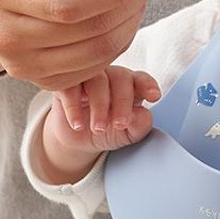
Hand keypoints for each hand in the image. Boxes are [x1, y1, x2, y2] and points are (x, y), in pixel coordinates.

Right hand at [0, 0, 155, 87]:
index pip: (69, 2)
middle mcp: (5, 36)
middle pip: (88, 29)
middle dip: (129, 3)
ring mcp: (22, 66)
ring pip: (97, 52)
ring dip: (129, 23)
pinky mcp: (43, 83)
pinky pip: (95, 68)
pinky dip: (117, 44)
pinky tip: (118, 20)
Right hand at [39, 66, 160, 183]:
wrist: (78, 141)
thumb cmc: (107, 131)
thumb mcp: (127, 133)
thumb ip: (139, 125)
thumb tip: (142, 115)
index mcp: (131, 85)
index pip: (141, 78)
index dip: (148, 85)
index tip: (154, 96)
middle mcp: (111, 76)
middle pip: (120, 77)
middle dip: (122, 102)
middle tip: (119, 125)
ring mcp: (87, 77)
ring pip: (96, 79)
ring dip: (99, 105)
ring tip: (99, 128)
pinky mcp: (65, 84)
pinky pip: (69, 86)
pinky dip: (73, 107)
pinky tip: (78, 124)